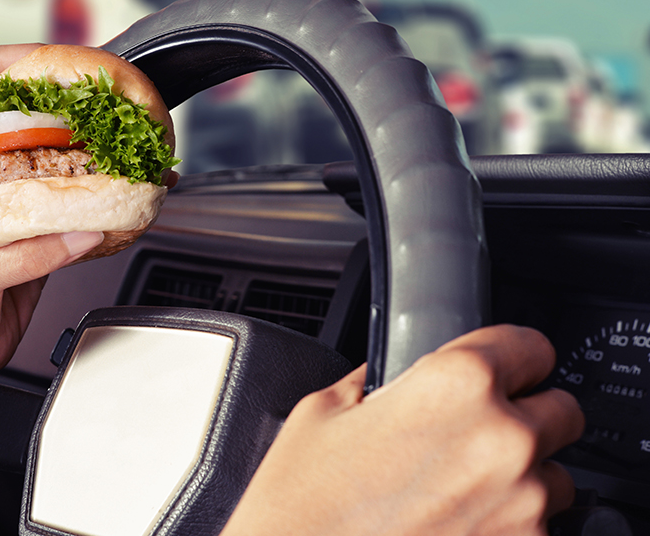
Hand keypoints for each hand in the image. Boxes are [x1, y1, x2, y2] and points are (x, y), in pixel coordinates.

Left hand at [0, 44, 103, 384]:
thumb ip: (29, 251)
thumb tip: (82, 233)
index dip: (18, 63)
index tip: (61, 66)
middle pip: (32, 113)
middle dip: (75, 104)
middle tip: (113, 104)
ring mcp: (14, 197)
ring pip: (61, 151)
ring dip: (98, 146)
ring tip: (133, 143)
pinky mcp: (41, 227)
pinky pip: (78, 198)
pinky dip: (108, 192)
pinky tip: (134, 192)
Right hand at [221, 324, 584, 535]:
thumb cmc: (302, 504)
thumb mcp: (324, 410)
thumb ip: (382, 379)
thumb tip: (405, 374)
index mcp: (455, 384)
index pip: (531, 346)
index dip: (510, 357)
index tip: (501, 370)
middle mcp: (502, 441)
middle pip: (561, 411)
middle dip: (523, 417)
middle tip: (470, 436)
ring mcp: (521, 508)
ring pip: (555, 477)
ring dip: (520, 478)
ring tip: (456, 491)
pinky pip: (536, 530)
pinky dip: (505, 526)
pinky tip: (453, 525)